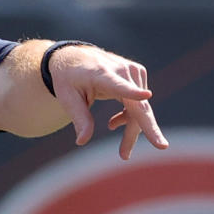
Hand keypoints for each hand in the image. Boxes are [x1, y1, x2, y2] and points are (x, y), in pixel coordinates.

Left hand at [47, 45, 168, 159]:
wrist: (74, 58)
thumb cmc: (68, 79)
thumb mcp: (67, 98)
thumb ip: (79, 119)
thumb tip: (82, 142)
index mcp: (102, 75)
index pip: (119, 86)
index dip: (133, 93)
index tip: (146, 95)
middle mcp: (121, 71)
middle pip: (138, 107)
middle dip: (137, 133)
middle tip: (126, 156)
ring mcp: (133, 71)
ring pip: (141, 109)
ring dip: (130, 128)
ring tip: (117, 141)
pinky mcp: (138, 73)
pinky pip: (140, 103)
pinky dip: (130, 116)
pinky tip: (114, 123)